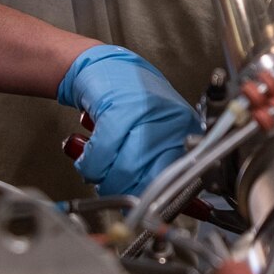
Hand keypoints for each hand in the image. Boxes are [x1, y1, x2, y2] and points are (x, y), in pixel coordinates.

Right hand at [56, 45, 202, 196]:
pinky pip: (102, 153)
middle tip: (112, 188)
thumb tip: (164, 204)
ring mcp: (146, 115)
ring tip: (99, 171)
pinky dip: (90, 163)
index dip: (153, 197)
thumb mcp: (156, 133)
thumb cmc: (130, 102)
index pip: (177, 180)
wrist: (106, 68)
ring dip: (103, 178)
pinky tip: (88, 159)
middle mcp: (171, 123)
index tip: (140, 205)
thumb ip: (161, 166)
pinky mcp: (118, 109)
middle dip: (124, 191)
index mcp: (185, 132)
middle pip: (148, 179)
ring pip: (124, 170)